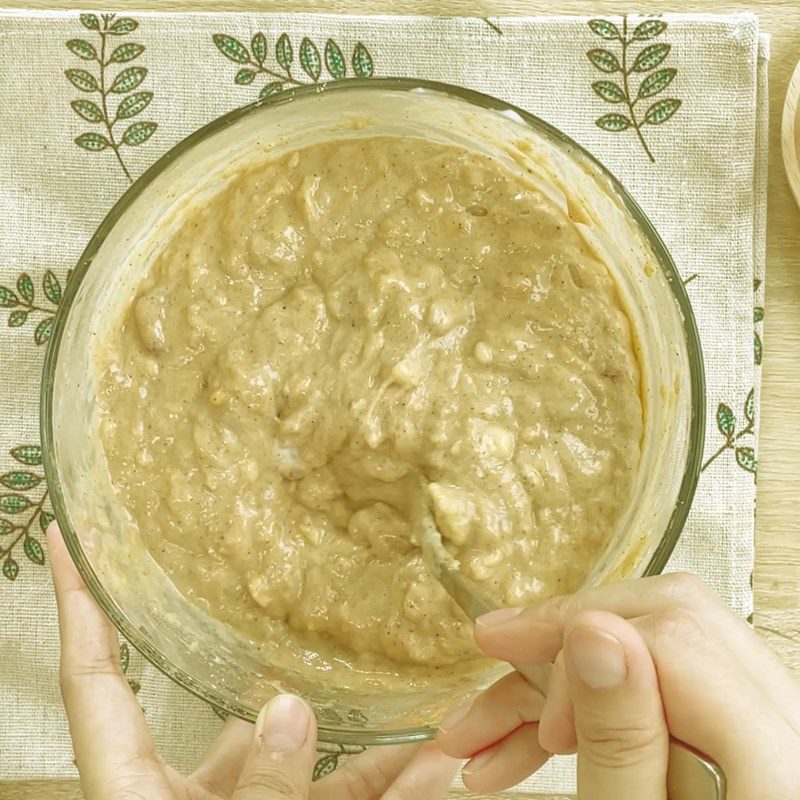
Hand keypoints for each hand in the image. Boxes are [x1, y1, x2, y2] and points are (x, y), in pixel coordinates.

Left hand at [47, 523, 457, 799]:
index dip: (82, 610)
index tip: (68, 539)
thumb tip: (285, 709)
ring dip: (367, 752)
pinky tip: (438, 772)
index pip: (96, 682)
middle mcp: (187, 799)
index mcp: (133, 793)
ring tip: (424, 720)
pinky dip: (389, 790)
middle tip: (321, 621)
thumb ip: (254, 792)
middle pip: (231, 720)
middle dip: (286, 685)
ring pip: (308, 768)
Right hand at [437, 573, 799, 798]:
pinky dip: (601, 698)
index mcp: (777, 764)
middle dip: (568, 635)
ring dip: (572, 673)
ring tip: (498, 728)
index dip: (576, 634)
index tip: (504, 653)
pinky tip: (544, 737)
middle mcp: (790, 731)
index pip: (672, 638)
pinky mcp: (749, 738)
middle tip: (497, 655)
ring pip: (664, 644)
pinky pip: (670, 681)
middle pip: (672, 620)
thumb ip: (622, 738)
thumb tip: (591, 631)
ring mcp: (774, 730)